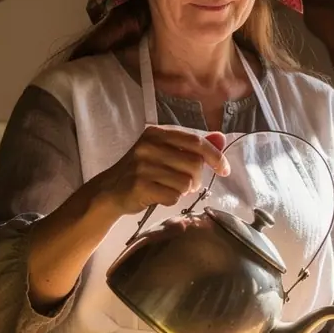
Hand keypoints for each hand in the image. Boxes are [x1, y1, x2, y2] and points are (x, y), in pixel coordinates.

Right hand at [91, 125, 230, 216]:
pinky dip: (171, 199)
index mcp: (156, 133)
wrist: (108, 191)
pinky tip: (159, 196)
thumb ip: (193, 146)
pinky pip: (173, 196)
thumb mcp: (165, 152)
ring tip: (169, 188)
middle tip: (185, 184)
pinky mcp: (140, 185)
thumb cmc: (142, 171)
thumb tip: (221, 138)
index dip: (215, 156)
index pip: (196, 141)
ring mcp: (143, 165)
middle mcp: (148, 145)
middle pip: (194, 164)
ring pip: (186, 182)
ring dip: (184, 191)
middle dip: (196, 179)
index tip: (225, 169)